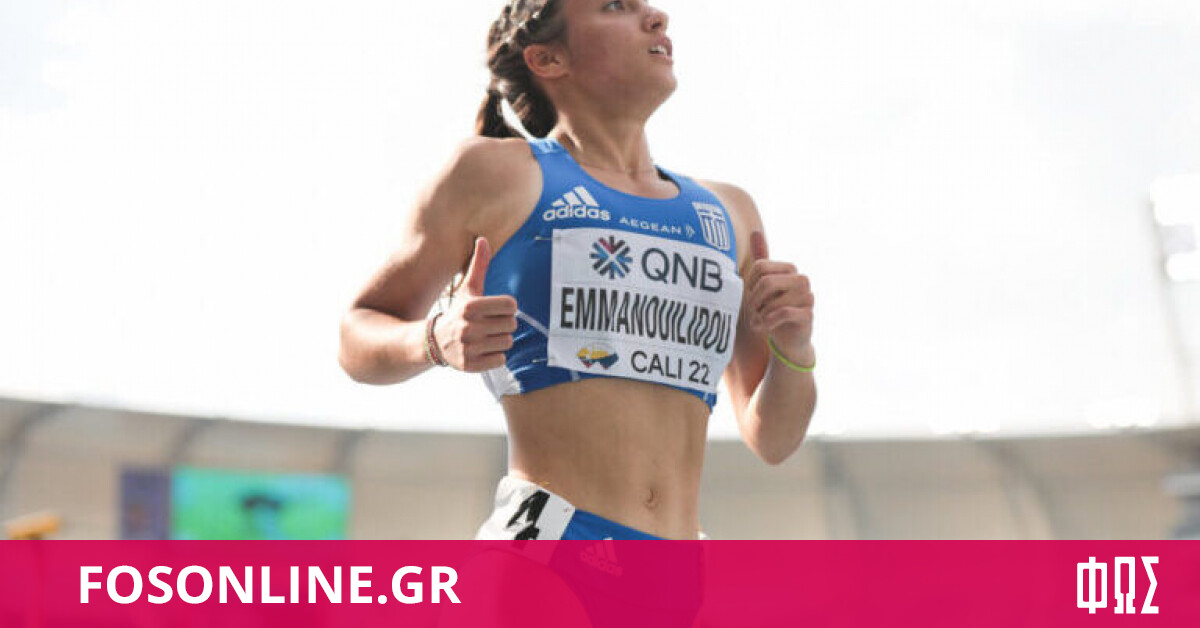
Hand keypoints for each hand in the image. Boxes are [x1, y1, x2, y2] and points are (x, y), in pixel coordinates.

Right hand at [435, 237, 518, 371]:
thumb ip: (478, 266)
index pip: (511, 305)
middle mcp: (468, 327)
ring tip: (486, 337)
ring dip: (500, 340)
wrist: (433, 341)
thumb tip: (483, 239)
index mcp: (470, 306)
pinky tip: (483, 349)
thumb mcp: (466, 289)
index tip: (497, 309)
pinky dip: (495, 356)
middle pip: (511, 325)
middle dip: (504, 324)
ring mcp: (468, 348)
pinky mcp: (470, 365)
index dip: (507, 307)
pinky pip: (501, 360)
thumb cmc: (458, 312)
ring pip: (507, 342)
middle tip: (490, 324)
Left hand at [745, 231, 814, 363]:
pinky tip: (765, 327)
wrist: (789, 340)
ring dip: (760, 314)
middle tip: (751, 313)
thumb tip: (755, 232)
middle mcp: (802, 279)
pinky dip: (769, 321)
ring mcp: (808, 297)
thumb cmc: (774, 310)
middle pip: (766, 282)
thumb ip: (761, 260)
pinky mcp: (808, 315)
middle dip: (753, 300)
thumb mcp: (764, 285)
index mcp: (790, 269)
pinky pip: (783, 313)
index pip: (760, 267)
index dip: (749, 285)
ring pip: (774, 299)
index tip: (750, 299)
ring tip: (758, 322)